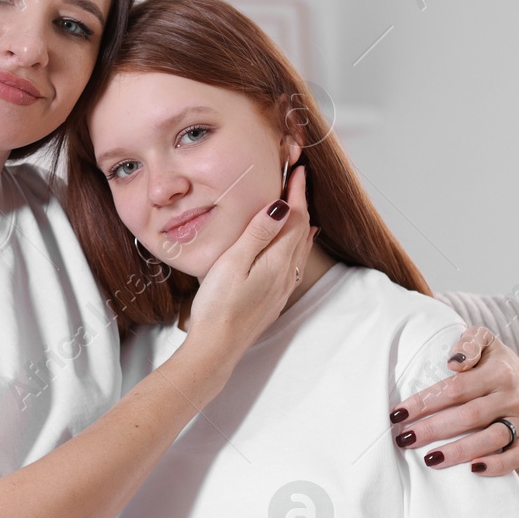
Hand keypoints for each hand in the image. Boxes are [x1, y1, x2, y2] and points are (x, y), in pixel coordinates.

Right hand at [182, 165, 314, 353]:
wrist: (218, 347)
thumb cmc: (219, 307)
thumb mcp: (234, 263)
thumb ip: (258, 234)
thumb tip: (281, 206)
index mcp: (277, 261)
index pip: (294, 217)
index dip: (296, 192)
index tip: (297, 170)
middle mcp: (286, 273)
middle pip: (301, 230)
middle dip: (300, 202)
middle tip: (296, 179)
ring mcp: (281, 288)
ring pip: (300, 247)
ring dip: (301, 223)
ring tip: (298, 206)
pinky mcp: (273, 298)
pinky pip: (294, 263)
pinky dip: (297, 245)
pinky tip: (294, 246)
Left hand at [389, 325, 518, 474]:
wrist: (518, 372)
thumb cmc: (488, 358)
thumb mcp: (481, 339)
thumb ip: (469, 342)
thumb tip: (455, 362)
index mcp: (500, 371)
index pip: (456, 389)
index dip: (426, 402)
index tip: (398, 414)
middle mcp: (512, 397)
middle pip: (470, 416)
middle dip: (434, 429)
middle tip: (405, 439)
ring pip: (491, 439)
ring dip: (459, 451)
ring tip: (429, 459)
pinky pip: (516, 457)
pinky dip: (497, 466)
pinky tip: (473, 470)